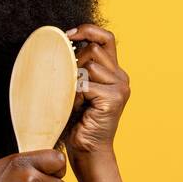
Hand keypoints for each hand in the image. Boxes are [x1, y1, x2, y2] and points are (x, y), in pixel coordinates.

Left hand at [61, 23, 129, 158]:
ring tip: (74, 101)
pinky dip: (75, 94)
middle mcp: (120, 77)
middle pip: (92, 49)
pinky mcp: (113, 99)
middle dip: (75, 63)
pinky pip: (85, 84)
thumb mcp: (77, 88)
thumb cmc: (78, 122)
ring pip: (89, 65)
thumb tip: (63, 44)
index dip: (87, 30)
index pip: (105, 38)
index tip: (67, 35)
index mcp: (114, 72)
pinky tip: (76, 108)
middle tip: (70, 86)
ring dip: (74, 81)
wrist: (88, 151)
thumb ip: (78, 67)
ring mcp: (120, 88)